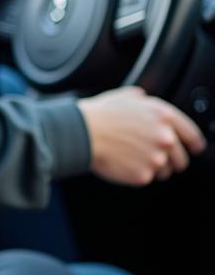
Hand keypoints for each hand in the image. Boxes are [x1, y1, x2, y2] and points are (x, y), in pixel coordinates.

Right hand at [79, 86, 204, 184]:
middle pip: (181, 159)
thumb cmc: (99, 114)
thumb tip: (143, 98)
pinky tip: (123, 163)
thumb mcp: (124, 96)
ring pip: (165, 171)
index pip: (192, 135)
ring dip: (154, 168)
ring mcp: (156, 159)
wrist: (81, 133)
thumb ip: (142, 99)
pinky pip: (146, 178)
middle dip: (172, 160)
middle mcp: (165, 138)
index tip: (193, 149)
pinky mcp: (143, 175)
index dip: (194, 144)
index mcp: (164, 117)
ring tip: (133, 159)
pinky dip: (136, 174)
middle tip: (153, 156)